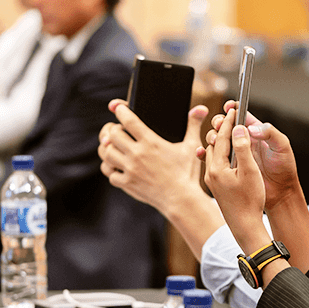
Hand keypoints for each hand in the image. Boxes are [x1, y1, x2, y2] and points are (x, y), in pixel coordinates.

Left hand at [98, 99, 208, 214]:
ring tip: (112, 146)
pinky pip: (110, 174)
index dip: (120, 110)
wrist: (181, 200)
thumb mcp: (191, 146)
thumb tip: (201, 108)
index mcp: (151, 142)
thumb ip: (193, 125)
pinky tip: (116, 165)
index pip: (128, 120)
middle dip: (111, 129)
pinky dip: (111, 168)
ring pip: (106, 153)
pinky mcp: (127, 183)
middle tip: (115, 129)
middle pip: (112, 135)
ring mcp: (130, 170)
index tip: (118, 107)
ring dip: (107, 148)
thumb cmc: (187, 173)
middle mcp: (137, 154)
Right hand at [199, 101, 302, 211]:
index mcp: (256, 132)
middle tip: (219, 125)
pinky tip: (202, 152)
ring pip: (218, 140)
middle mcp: (244, 141)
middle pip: (226, 126)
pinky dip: (205, 154)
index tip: (228, 109)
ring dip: (212, 136)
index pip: (241, 116)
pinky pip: (214, 158)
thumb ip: (270, 133)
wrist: (281, 192)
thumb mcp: (282, 147)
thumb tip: (250, 128)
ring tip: (214, 140)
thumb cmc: (284, 168)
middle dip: (219, 122)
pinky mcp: (230, 167)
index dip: (233, 109)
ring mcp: (236, 154)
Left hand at [202, 106, 268, 252]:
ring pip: (213, 154)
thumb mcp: (249, 172)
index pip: (223, 137)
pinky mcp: (216, 187)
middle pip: (215, 144)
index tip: (234, 108)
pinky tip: (223, 154)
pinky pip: (215, 164)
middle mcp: (210, 173)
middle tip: (229, 115)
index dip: (230, 121)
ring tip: (226, 130)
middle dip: (222, 128)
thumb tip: (237, 128)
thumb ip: (243, 148)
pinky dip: (220, 154)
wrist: (245, 227)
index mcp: (217, 167)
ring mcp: (211, 181)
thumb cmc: (250, 201)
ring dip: (220, 141)